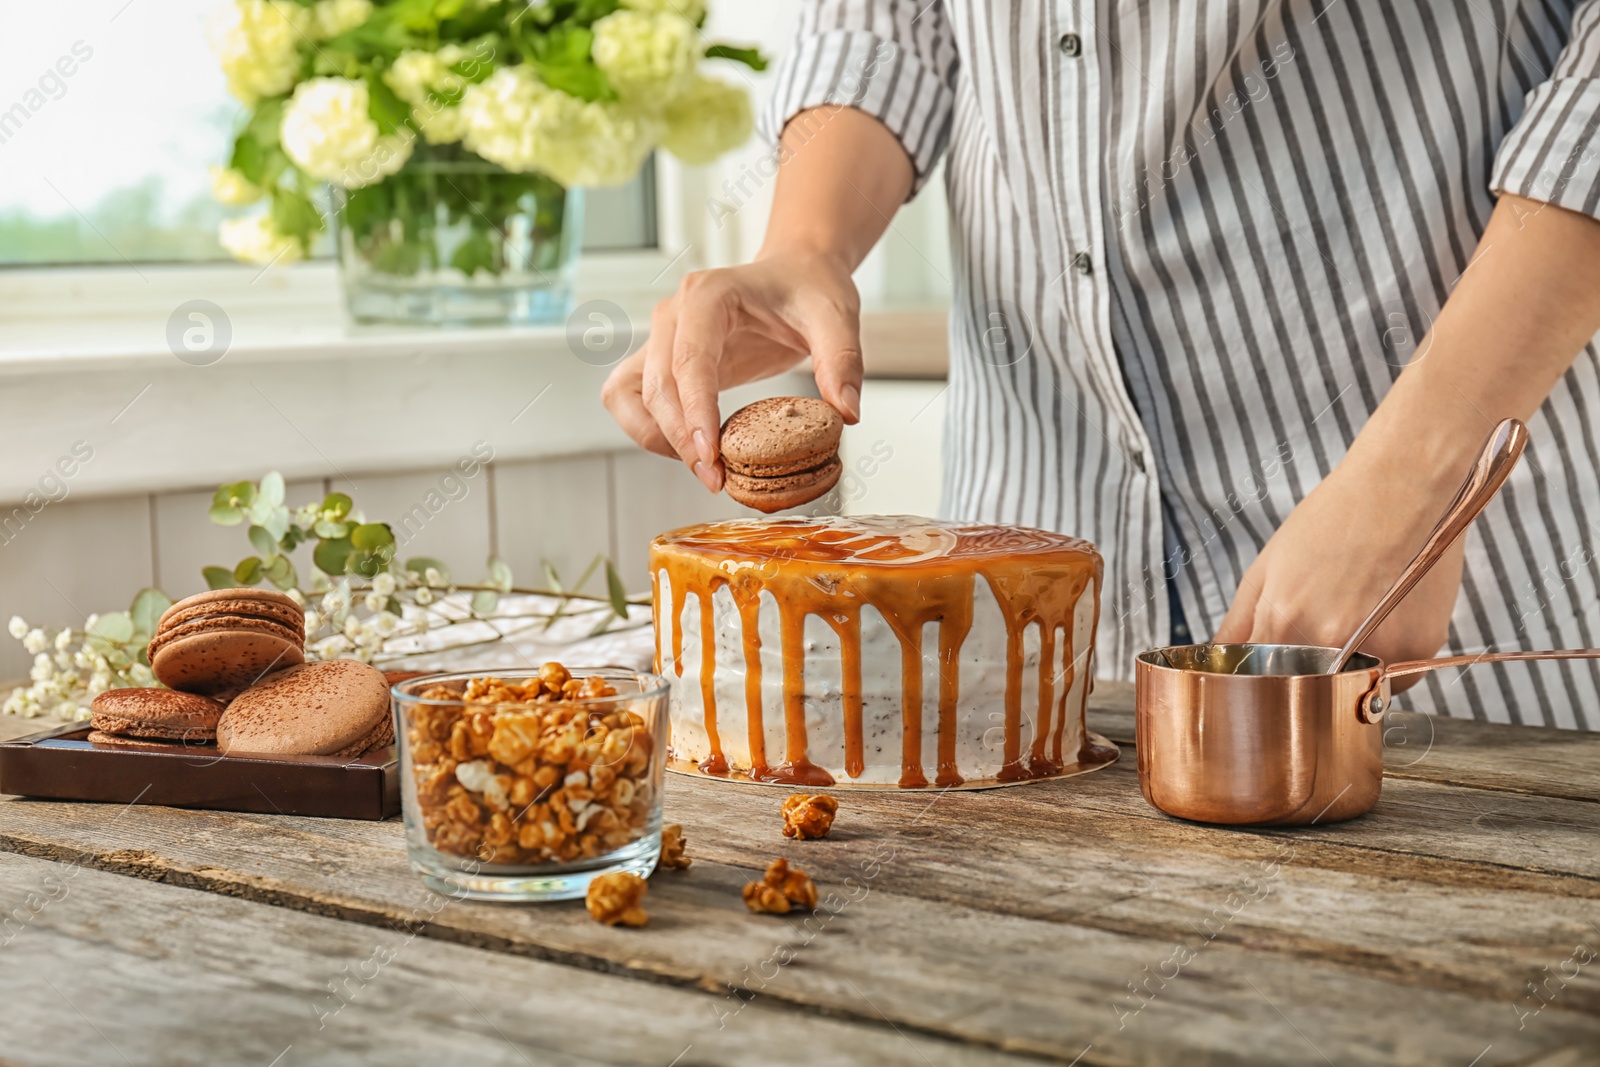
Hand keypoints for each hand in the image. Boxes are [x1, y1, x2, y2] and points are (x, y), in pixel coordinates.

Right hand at [600, 250, 863, 491]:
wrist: (795, 272)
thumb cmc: (809, 288)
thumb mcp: (836, 316)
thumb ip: (842, 361)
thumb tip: (847, 414)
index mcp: (710, 295)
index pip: (689, 361)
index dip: (695, 414)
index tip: (712, 458)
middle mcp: (674, 313)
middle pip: (656, 385)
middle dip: (680, 440)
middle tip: (717, 480)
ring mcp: (661, 335)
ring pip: (630, 394)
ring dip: (655, 436)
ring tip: (701, 466)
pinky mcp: (659, 358)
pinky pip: (628, 397)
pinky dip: (647, 428)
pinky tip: (687, 448)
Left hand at [1214, 434, 1474, 686]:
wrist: (1402, 486)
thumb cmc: (1332, 520)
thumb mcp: (1267, 566)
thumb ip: (1238, 622)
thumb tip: (1217, 661)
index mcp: (1284, 621)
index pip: (1259, 683)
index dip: (1264, 679)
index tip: (1270, 673)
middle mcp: (1330, 641)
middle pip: (1307, 690)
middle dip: (1305, 677)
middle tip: (1321, 635)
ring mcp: (1380, 648)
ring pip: (1353, 688)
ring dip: (1348, 671)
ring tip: (1357, 616)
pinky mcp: (1420, 648)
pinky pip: (1395, 680)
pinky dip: (1387, 663)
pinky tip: (1387, 620)